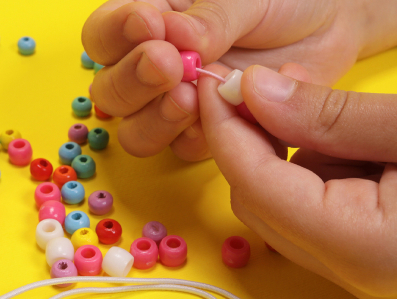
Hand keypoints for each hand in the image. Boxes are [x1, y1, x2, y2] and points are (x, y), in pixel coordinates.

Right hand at [83, 0, 396, 160]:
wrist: (329, 24)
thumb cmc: (280, 0)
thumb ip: (209, 18)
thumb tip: (176, 38)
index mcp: (147, 23)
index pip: (101, 36)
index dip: (116, 35)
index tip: (150, 25)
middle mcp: (151, 68)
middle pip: (109, 93)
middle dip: (134, 81)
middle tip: (171, 63)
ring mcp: (175, 105)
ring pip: (135, 132)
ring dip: (157, 118)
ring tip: (192, 96)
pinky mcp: (206, 134)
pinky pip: (184, 150)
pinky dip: (200, 137)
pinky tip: (228, 115)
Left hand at [199, 62, 396, 298]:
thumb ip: (331, 114)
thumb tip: (253, 92)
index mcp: (363, 245)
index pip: (254, 184)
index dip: (226, 130)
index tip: (214, 82)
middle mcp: (353, 270)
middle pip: (258, 200)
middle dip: (252, 139)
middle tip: (268, 86)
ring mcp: (363, 269)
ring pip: (282, 206)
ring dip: (287, 152)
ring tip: (327, 109)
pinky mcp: (373, 256)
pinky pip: (316, 210)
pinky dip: (318, 168)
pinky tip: (352, 140)